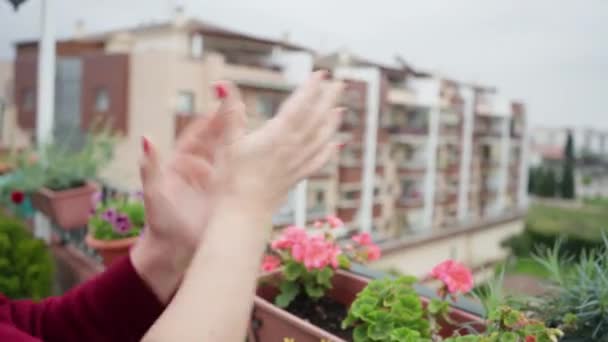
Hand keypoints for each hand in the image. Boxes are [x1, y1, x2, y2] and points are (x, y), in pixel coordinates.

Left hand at [131, 85, 246, 301]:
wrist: (173, 251)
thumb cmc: (160, 221)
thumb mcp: (155, 192)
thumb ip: (150, 166)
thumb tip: (147, 138)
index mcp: (183, 161)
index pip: (199, 134)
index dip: (211, 119)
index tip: (222, 102)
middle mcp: (202, 167)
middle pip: (219, 140)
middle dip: (232, 124)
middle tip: (247, 108)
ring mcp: (217, 180)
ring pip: (233, 156)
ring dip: (245, 142)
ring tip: (262, 129)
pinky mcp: (228, 194)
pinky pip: (241, 176)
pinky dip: (252, 166)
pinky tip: (269, 159)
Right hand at [210, 71, 343, 215]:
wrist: (242, 213)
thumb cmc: (231, 179)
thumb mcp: (227, 142)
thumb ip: (229, 112)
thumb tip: (222, 83)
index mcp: (276, 136)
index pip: (299, 106)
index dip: (311, 88)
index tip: (321, 73)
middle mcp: (292, 148)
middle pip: (316, 119)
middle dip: (328, 99)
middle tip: (339, 83)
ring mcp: (296, 164)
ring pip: (321, 139)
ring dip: (332, 122)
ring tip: (340, 109)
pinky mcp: (296, 178)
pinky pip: (318, 161)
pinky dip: (328, 151)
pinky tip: (335, 144)